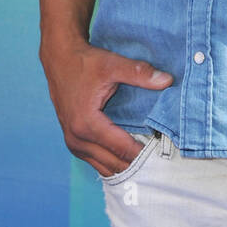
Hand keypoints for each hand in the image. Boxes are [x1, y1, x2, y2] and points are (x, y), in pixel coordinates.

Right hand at [39, 37, 172, 177]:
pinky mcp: (72, 141)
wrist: (59, 59)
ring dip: (124, 165)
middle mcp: (77, 138)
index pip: (122, 149)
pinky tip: (127, 157)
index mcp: (87, 123)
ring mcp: (72, 142)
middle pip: (114, 164)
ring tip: (146, 160)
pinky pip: (94, 161)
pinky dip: (111, 162)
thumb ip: (139, 74)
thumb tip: (167, 80)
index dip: (144, 153)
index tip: (163, 153)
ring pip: (104, 167)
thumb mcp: (113, 65)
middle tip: (158, 160)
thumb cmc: (85, 62)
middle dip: (136, 163)